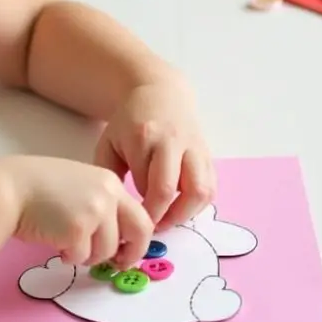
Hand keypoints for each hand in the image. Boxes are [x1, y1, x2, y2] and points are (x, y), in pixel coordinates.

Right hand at [6, 155, 152, 267]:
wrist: (9, 188)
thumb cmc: (36, 188)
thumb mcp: (79, 184)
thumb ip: (101, 204)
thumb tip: (116, 238)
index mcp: (110, 182)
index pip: (140, 214)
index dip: (137, 237)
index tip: (128, 250)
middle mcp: (109, 195)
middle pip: (140, 232)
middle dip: (131, 254)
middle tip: (119, 265)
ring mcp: (95, 212)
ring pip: (107, 251)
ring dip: (88, 255)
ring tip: (66, 244)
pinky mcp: (78, 230)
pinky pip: (82, 257)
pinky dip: (69, 256)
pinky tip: (53, 241)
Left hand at [94, 79, 215, 228]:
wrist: (160, 93)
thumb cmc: (129, 123)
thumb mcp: (109, 143)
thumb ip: (110, 175)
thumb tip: (119, 212)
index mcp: (144, 137)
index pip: (144, 185)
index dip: (141, 210)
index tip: (133, 221)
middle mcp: (172, 140)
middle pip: (171, 189)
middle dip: (161, 217)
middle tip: (151, 227)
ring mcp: (194, 146)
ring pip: (200, 190)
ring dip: (185, 214)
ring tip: (169, 220)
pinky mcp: (207, 153)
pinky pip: (211, 186)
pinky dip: (199, 204)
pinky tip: (182, 208)